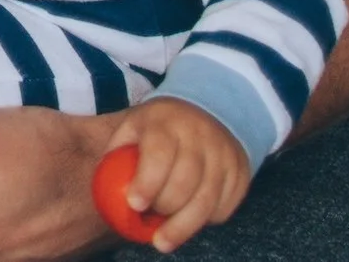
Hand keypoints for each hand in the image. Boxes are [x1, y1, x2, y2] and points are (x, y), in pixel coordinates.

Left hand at [95, 99, 248, 253]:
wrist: (208, 108)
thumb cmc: (161, 126)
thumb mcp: (135, 125)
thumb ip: (119, 153)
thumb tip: (108, 190)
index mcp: (166, 121)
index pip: (159, 154)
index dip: (147, 182)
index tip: (134, 204)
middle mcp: (199, 134)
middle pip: (184, 183)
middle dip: (164, 209)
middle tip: (148, 221)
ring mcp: (223, 153)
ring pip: (206, 200)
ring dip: (183, 227)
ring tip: (163, 241)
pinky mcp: (240, 172)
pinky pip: (224, 206)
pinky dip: (206, 220)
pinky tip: (191, 218)